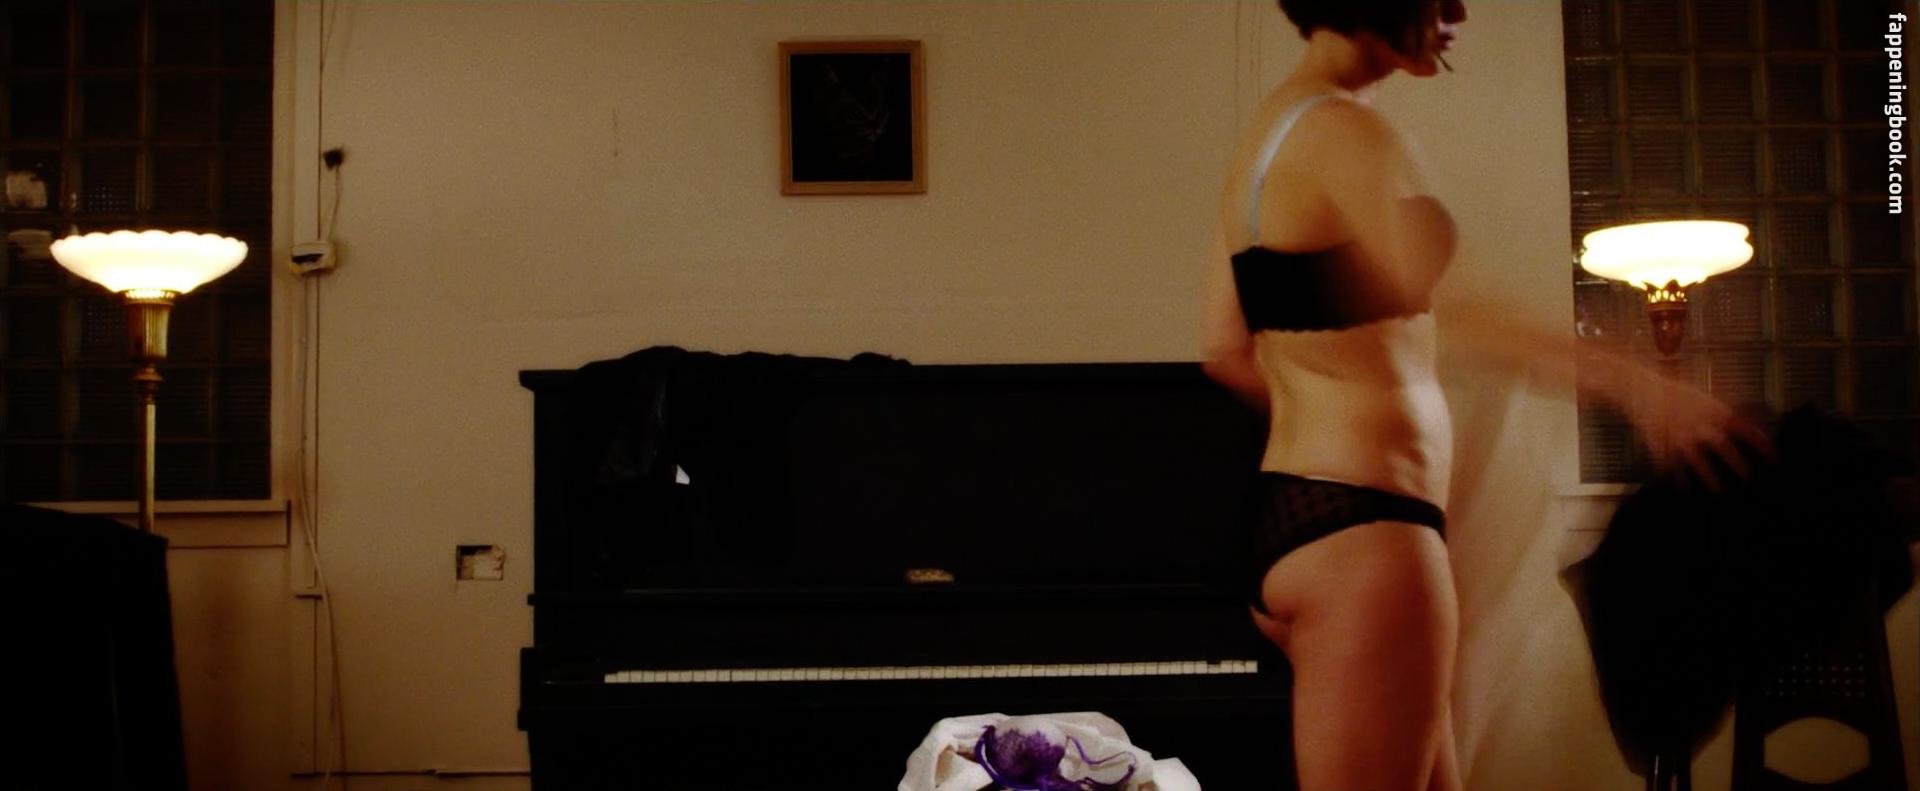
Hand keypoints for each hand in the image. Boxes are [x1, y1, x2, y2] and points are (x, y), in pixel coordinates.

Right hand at [1624, 371, 1774, 491]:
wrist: (1640, 389)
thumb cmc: (1674, 393)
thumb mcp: (1703, 398)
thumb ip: (1722, 413)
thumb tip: (1745, 426)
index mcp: (1713, 410)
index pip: (1743, 427)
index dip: (1761, 443)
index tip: (1775, 458)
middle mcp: (1698, 424)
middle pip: (1723, 446)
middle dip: (1737, 463)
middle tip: (1748, 477)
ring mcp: (1679, 436)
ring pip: (1698, 461)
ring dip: (1710, 478)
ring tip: (1719, 492)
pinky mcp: (1662, 445)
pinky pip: (1672, 466)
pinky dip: (1678, 478)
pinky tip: (1684, 489)